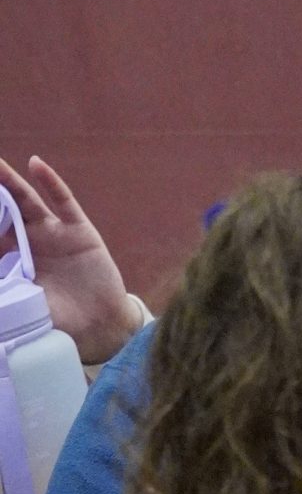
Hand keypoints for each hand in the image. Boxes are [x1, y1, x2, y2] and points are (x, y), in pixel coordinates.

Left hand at [0, 156, 138, 364]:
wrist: (100, 329)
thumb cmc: (59, 322)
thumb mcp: (21, 305)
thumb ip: (4, 291)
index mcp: (14, 259)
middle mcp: (32, 241)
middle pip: (5, 211)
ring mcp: (55, 233)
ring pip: (27, 201)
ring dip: (10, 181)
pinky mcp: (79, 230)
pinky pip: (63, 201)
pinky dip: (50, 182)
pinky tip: (35, 165)